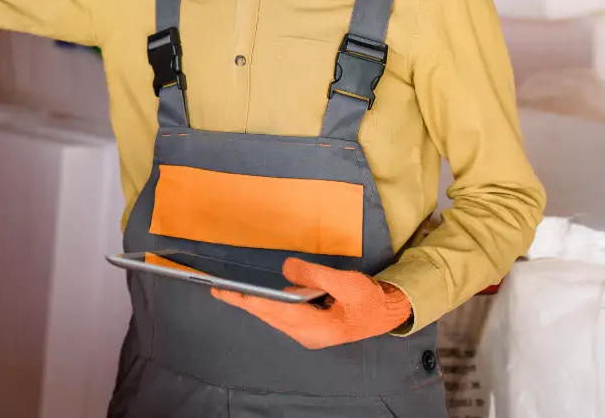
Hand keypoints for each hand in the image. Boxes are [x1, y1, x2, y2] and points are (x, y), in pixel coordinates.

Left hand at [210, 257, 411, 349]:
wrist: (388, 313)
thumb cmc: (369, 300)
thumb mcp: (345, 282)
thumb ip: (314, 275)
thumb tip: (286, 269)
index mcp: (313, 326)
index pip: (271, 310)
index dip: (246, 300)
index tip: (223, 291)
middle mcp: (306, 334)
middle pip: (267, 316)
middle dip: (243, 301)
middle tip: (216, 289)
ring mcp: (308, 334)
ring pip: (274, 317)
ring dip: (255, 304)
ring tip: (231, 292)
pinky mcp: (310, 329)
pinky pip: (282, 317)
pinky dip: (268, 306)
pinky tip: (258, 297)